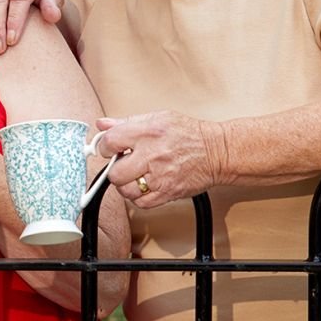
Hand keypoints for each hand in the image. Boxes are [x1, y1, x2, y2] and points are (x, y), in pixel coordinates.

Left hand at [95, 111, 228, 207]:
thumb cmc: (189, 134)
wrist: (217, 152)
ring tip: (135, 176)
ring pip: (126, 190)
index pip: (110, 142)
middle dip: (115, 169)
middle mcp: (152, 155)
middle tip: (123, 165)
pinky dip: (139, 197)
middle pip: (115, 172)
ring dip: (126, 185)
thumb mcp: (158, 118)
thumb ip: (126, 122)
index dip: (104, 147)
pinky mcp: (167, 192)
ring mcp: (160, 176)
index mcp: (148, 133)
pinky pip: (141, 202)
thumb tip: (102, 125)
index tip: (108, 149)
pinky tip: (145, 186)